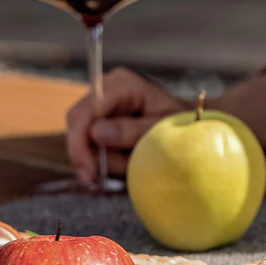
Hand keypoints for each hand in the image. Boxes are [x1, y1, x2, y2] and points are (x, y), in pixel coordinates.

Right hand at [64, 67, 188, 183]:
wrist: (188, 124)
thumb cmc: (180, 121)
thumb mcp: (161, 128)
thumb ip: (132, 130)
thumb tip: (96, 132)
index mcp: (121, 84)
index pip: (84, 112)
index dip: (79, 143)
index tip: (90, 172)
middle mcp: (105, 90)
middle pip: (77, 126)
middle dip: (90, 156)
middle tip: (103, 180)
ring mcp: (101, 106)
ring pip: (82, 140)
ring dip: (102, 160)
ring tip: (130, 165)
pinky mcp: (100, 122)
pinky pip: (89, 145)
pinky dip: (102, 161)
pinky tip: (118, 169)